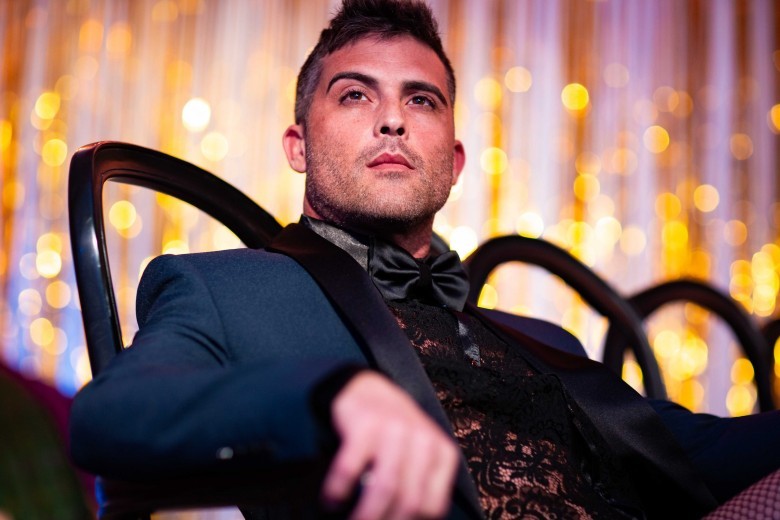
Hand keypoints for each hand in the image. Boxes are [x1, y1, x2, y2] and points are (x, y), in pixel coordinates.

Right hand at [321, 371, 458, 518]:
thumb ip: (418, 485)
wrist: (366, 387)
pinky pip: (350, 468)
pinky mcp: (365, 424)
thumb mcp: (417, 454)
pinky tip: (331, 500)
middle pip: (409, 501)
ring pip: (384, 488)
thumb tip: (403, 519)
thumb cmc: (392, 430)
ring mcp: (393, 429)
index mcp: (441, 452)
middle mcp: (422, 439)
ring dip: (365, 515)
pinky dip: (338, 490)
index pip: (432, 506)